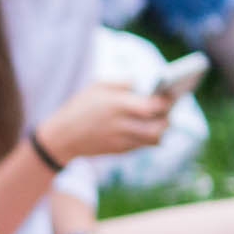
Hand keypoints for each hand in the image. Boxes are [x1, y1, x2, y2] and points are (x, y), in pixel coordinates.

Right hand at [39, 82, 169, 161]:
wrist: (62, 137)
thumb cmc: (79, 107)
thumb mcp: (96, 87)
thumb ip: (123, 83)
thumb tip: (146, 82)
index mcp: (117, 105)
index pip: (153, 105)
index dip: (166, 100)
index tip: (171, 93)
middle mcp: (122, 124)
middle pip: (159, 125)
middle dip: (168, 116)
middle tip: (170, 108)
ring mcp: (122, 140)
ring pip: (155, 138)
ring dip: (163, 129)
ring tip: (163, 120)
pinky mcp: (120, 150)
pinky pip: (144, 145)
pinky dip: (151, 137)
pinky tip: (149, 128)